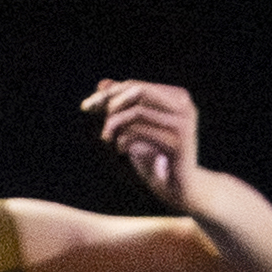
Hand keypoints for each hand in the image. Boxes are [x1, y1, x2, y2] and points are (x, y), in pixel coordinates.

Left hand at [84, 78, 203, 199]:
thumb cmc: (157, 154)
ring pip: (137, 112)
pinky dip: (123, 140)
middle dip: (112, 104)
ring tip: (107, 138)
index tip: (86, 107)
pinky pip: (139, 132)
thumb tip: (102, 83)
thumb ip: (123, 105)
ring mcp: (183, 124)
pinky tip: (122, 150)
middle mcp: (185, 107)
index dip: (109, 94)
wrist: (180, 187)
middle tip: (97, 121)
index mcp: (179, 97)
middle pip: (138, 92)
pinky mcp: (177, 143)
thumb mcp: (138, 127)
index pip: (137, 86)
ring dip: (115, 124)